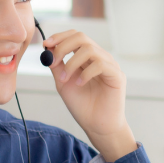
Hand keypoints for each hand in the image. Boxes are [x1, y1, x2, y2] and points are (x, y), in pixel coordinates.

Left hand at [41, 30, 136, 160]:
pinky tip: (80, 84)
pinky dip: (86, 73)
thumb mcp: (63, 83)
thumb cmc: (83, 106)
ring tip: (65, 80)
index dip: (60, 37)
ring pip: (89, 49)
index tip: (46, 44)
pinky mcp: (117, 76)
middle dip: (63, 46)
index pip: (76, 36)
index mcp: (87, 58)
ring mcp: (110, 65)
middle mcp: (100, 57)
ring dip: (72, 63)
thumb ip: (57, 66)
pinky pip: (100, 64)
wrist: (97, 126)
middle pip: (82, 37)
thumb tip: (48, 48)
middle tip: (53, 61)